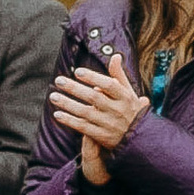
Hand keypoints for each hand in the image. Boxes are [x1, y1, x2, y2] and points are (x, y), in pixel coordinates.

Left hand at [50, 52, 148, 187]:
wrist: (140, 139)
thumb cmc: (131, 110)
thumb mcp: (129, 92)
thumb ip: (119, 75)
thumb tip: (115, 56)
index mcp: (125, 97)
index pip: (109, 85)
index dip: (93, 77)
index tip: (78, 72)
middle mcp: (117, 110)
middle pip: (94, 98)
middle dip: (75, 88)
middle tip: (58, 80)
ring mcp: (109, 124)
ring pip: (85, 113)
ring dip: (68, 104)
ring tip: (53, 96)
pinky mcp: (102, 136)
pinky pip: (83, 127)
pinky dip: (70, 121)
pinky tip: (58, 115)